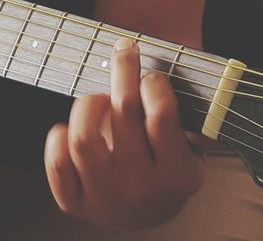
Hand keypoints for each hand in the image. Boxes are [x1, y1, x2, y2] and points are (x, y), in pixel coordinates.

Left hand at [44, 37, 205, 230]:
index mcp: (176, 174)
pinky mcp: (75, 203)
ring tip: (100, 100)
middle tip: (125, 49)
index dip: (154, 85)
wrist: (144, 214)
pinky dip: (60, 135)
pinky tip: (72, 128)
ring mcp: (105, 196)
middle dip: (123, 70)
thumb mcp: (191, 151)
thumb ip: (194, 123)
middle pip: (122, 113)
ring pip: (83, 135)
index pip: (162, 117)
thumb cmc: (166, 168)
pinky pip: (58, 160)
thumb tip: (204, 89)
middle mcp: (140, 188)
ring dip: (90, 104)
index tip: (151, 75)